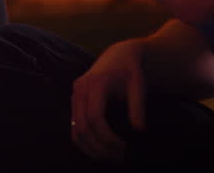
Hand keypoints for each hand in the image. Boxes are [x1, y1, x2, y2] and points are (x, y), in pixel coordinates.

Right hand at [70, 39, 146, 161]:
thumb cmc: (130, 70)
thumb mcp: (138, 85)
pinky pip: (74, 127)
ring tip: (110, 157)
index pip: (95, 117)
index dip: (107, 137)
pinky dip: (84, 142)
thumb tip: (139, 129)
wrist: (118, 55)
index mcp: (96, 83)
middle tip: (119, 158)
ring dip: (91, 148)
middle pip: (82, 127)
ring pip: (75, 130)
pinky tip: (100, 150)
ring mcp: (74, 95)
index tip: (123, 148)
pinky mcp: (74, 101)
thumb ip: (138, 106)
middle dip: (100, 147)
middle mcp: (80, 89)